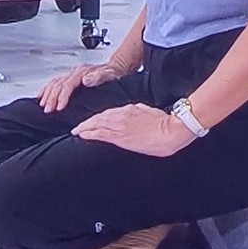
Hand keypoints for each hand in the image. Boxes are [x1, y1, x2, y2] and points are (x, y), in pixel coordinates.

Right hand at [38, 63, 121, 113]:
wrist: (115, 68)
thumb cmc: (112, 74)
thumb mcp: (109, 75)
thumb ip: (98, 77)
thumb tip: (86, 79)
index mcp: (82, 72)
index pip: (67, 85)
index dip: (62, 96)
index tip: (59, 107)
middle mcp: (75, 72)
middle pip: (58, 84)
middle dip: (51, 98)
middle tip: (48, 110)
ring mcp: (71, 74)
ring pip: (54, 83)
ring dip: (47, 94)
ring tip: (43, 105)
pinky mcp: (70, 77)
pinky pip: (54, 82)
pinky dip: (46, 89)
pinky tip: (42, 95)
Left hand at [72, 103, 195, 156]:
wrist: (170, 131)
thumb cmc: (163, 122)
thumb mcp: (146, 111)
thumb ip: (133, 112)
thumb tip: (127, 114)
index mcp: (127, 110)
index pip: (106, 113)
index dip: (95, 118)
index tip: (88, 122)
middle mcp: (121, 117)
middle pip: (98, 119)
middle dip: (86, 124)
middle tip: (77, 128)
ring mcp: (120, 127)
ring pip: (97, 126)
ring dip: (85, 129)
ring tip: (77, 132)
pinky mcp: (121, 138)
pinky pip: (101, 135)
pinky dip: (90, 134)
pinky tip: (83, 136)